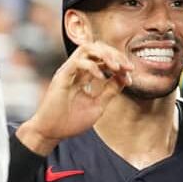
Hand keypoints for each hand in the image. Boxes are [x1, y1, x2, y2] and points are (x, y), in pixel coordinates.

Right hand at [16, 42, 132, 154]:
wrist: (51, 133)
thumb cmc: (70, 121)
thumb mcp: (98, 105)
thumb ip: (110, 91)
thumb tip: (125, 78)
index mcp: (84, 75)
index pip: (103, 58)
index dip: (119, 63)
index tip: (130, 74)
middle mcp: (76, 69)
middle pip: (97, 48)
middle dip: (115, 54)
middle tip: (128, 67)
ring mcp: (68, 71)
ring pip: (87, 48)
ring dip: (105, 54)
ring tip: (116, 67)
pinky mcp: (61, 76)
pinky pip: (78, 62)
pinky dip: (92, 67)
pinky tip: (102, 77)